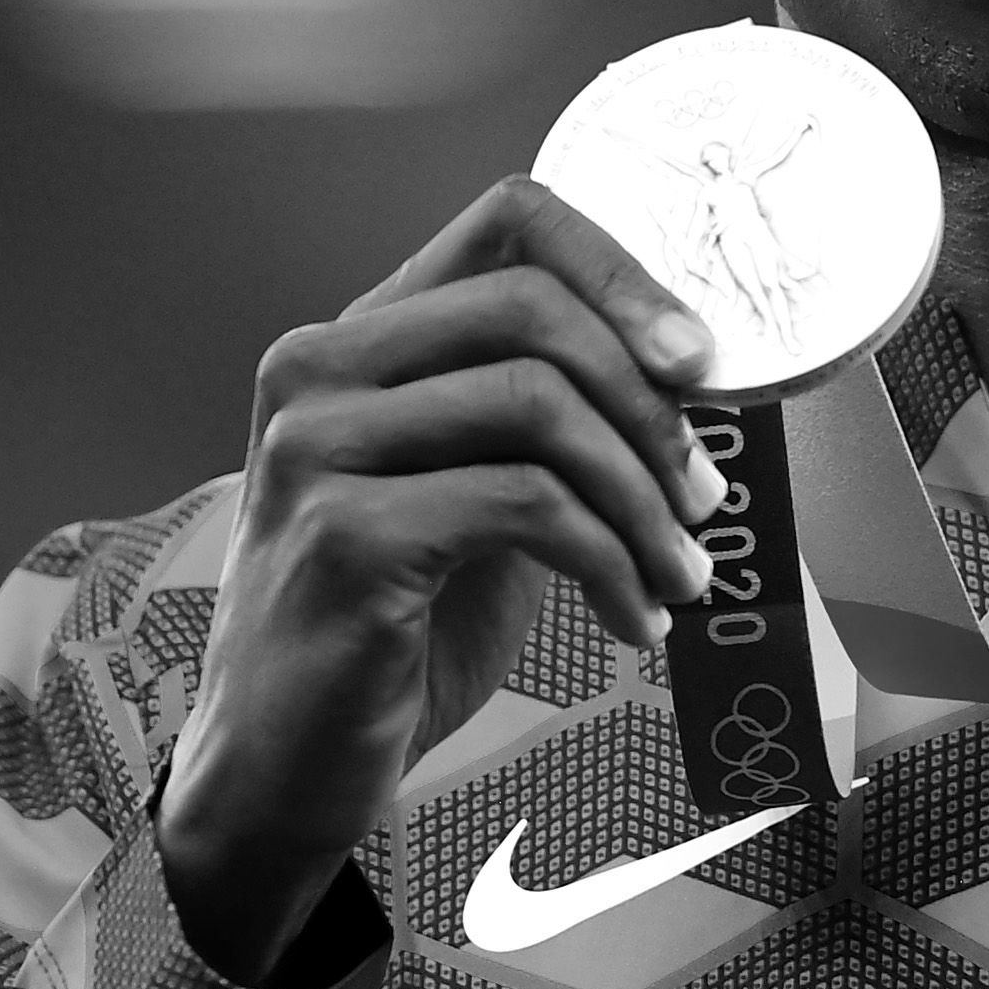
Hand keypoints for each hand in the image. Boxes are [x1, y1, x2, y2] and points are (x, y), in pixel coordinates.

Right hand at [157, 179, 728, 978]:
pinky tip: (631, 623)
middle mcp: (319, 370)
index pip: (508, 219)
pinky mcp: (346, 535)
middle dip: (650, 403)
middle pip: (533, 309)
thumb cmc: (390, 632)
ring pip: (541, 407)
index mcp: (359, 340)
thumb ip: (545, 424)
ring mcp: (319, 448)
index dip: (623, 269)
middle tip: (704, 496)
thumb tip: (691, 378)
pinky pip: (528, 508)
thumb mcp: (475, 498)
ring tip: (681, 577)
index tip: (700, 358)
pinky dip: (610, 565)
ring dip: (643, 501)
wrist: (284, 769)